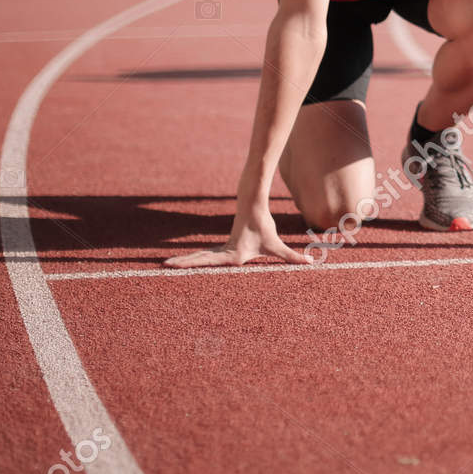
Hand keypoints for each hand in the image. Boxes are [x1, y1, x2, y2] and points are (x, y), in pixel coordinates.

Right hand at [165, 200, 315, 267]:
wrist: (254, 208)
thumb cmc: (265, 228)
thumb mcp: (277, 246)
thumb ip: (292, 257)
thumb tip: (310, 263)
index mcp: (232, 254)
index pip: (209, 261)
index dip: (194, 263)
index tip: (178, 265)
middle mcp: (224, 252)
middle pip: (199, 259)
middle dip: (182, 264)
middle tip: (163, 266)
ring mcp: (221, 249)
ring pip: (200, 257)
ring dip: (184, 262)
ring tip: (165, 265)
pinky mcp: (222, 248)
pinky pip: (204, 256)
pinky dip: (193, 260)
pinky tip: (183, 264)